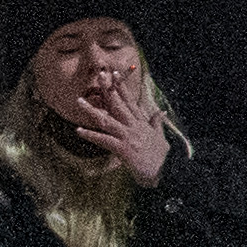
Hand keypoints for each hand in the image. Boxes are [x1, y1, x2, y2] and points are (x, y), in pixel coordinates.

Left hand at [88, 71, 171, 186]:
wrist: (168, 171)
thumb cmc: (162, 157)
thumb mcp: (161, 137)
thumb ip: (157, 123)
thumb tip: (161, 111)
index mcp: (142, 123)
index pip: (130, 101)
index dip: (122, 87)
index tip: (114, 74)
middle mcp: (135, 127)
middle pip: (119, 104)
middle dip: (108, 89)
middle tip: (99, 75)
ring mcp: (129, 137)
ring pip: (107, 120)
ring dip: (91, 111)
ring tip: (79, 101)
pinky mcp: (124, 149)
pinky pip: (104, 140)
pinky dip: (91, 135)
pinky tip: (79, 130)